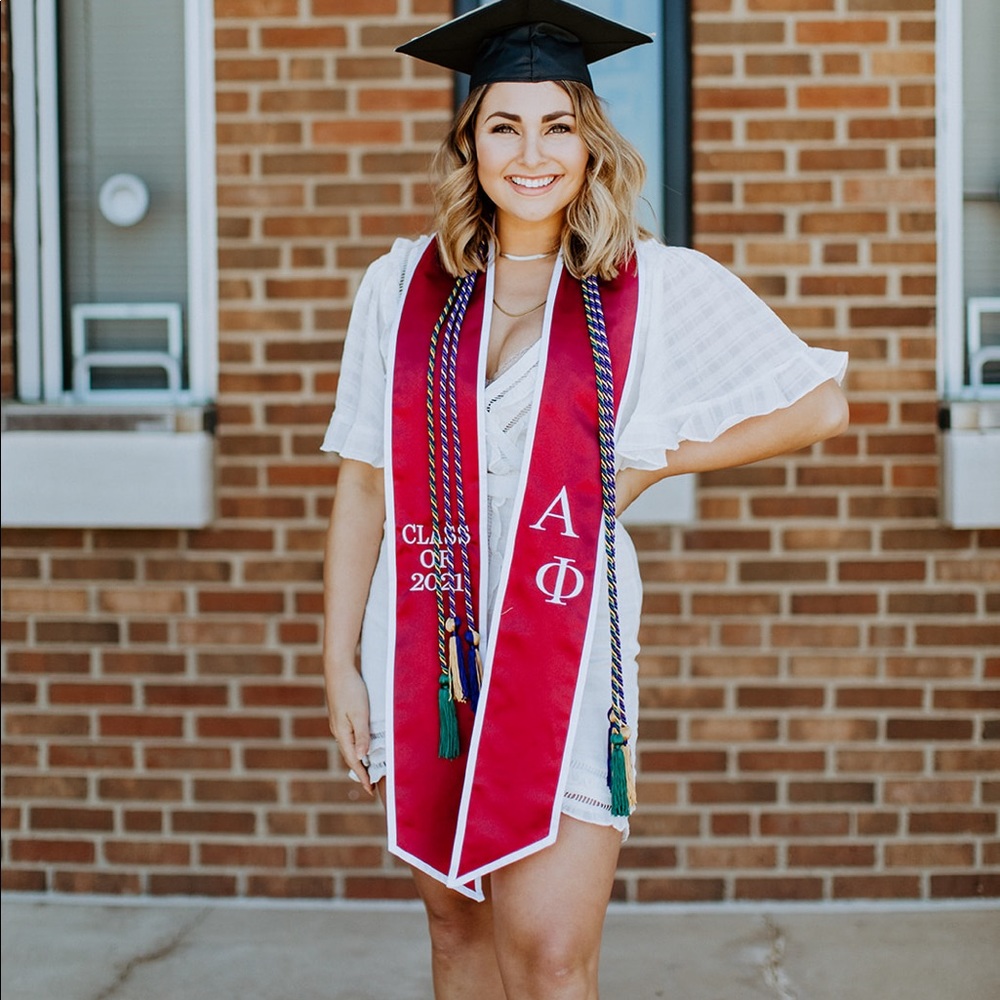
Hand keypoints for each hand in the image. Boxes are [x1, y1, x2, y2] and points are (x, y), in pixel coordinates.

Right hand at [326, 667, 373, 795]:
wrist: (338, 668)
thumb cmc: (351, 689)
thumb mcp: (360, 713)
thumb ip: (362, 735)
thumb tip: (361, 757)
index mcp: (342, 732)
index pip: (353, 759)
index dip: (362, 774)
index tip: (370, 789)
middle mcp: (338, 730)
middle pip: (350, 755)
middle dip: (360, 770)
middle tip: (370, 783)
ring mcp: (338, 722)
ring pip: (349, 745)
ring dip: (358, 757)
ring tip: (368, 768)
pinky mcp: (341, 714)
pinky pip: (349, 736)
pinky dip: (357, 744)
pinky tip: (362, 744)